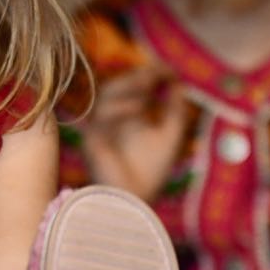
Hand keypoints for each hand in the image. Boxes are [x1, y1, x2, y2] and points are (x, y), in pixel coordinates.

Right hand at [77, 64, 188, 201]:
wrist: (133, 199)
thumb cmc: (152, 169)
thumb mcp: (171, 132)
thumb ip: (175, 106)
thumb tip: (178, 78)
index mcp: (129, 115)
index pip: (134, 86)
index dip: (150, 74)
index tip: (169, 70)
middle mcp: (111, 118)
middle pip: (118, 85)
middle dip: (137, 75)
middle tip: (157, 71)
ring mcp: (100, 126)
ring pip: (106, 94)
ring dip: (128, 86)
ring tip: (149, 82)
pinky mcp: (92, 138)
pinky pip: (102, 116)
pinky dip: (121, 109)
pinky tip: (139, 109)